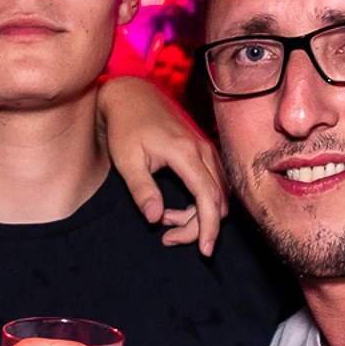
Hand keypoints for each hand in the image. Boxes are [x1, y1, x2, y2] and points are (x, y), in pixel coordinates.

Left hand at [95, 76, 226, 255]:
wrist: (131, 94)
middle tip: (167, 236)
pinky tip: (174, 207)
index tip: (205, 251)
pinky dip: (201, 201)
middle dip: (199, 226)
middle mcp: (203, 149)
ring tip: (166, 220)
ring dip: (199, 214)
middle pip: (218, 200)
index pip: (208, 197)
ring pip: (219, 193)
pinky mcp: (204, 150)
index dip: (209, 227)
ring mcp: (207, 148)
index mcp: (185, 152)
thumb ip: (141, 190)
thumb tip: (155, 218)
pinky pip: (214, 183)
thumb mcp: (126, 160)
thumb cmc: (125, 126)